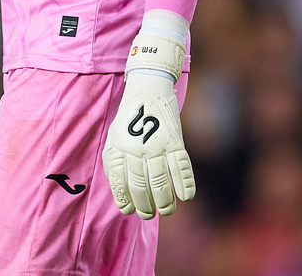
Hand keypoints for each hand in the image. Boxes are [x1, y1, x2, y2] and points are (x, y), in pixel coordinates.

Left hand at [102, 32, 194, 218]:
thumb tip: (122, 194)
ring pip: (161, 180)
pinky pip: (181, 166)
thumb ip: (116, 162)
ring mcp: (156, 143)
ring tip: (166, 210)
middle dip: (145, 205)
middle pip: (140, 183)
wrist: (148, 88)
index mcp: (118, 146)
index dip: (124, 198)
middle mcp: (136, 146)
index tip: (129, 210)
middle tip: (148, 214)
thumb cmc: (130, 118)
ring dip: (165, 200)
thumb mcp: (115, 136)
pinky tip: (186, 197)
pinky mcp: (175, 139)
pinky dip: (186, 184)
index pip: (119, 179)